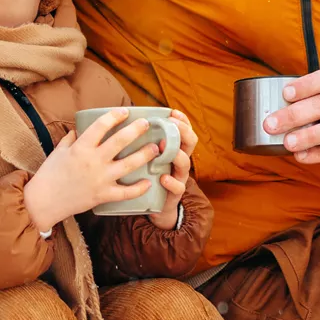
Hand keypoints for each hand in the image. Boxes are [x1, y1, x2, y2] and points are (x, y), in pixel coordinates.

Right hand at [22, 109, 159, 231]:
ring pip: (129, 164)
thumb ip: (71, 138)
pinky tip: (148, 182)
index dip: (114, 116)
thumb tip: (80, 128)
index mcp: (80, 147)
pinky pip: (126, 192)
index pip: (100, 126)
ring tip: (156, 148)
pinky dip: (139, 188)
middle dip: (136, 130)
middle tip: (146, 124)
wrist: (44, 202)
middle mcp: (93, 161)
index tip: (125, 111)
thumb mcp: (58, 151)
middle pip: (120, 141)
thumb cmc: (49, 174)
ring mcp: (100, 179)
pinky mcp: (103, 195)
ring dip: (145, 155)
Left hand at [149, 110, 196, 229]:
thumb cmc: (150, 177)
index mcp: (174, 149)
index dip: (182, 121)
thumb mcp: (149, 157)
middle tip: (172, 125)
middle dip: (183, 132)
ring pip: (185, 163)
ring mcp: (179, 177)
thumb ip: (146, 143)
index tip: (173, 112)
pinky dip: (171, 182)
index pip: (184, 131)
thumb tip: (130, 123)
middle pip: (190, 143)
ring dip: (177, 154)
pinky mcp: (175, 194)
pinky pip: (178, 187)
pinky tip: (163, 178)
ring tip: (165, 148)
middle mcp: (180, 161)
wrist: (157, 208)